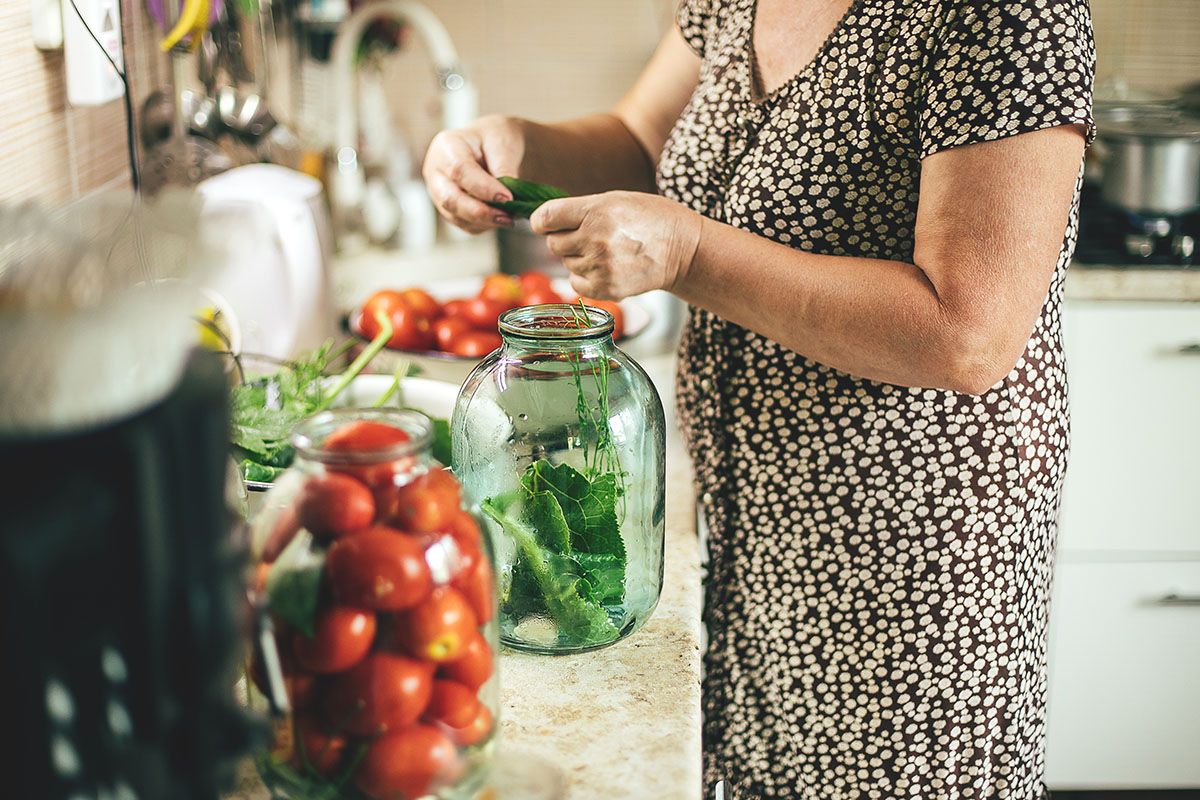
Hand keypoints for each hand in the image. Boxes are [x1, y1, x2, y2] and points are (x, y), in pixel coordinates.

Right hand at [422, 115, 525, 233]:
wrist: (493, 146)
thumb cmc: (496, 139)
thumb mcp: (504, 143)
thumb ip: (503, 168)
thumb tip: (506, 198)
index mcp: (446, 146)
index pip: (459, 170)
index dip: (483, 187)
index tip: (507, 198)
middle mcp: (435, 171)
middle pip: (450, 198)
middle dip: (480, 212)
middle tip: (508, 216)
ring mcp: (438, 192)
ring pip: (455, 216)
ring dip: (483, 222)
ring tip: (509, 219)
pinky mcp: (448, 208)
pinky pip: (463, 224)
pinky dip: (483, 225)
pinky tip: (500, 218)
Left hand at [530, 191, 702, 299]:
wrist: (682, 249)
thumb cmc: (648, 218)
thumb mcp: (614, 200)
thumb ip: (578, 209)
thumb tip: (541, 222)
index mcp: (596, 211)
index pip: (545, 218)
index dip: (542, 221)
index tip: (546, 223)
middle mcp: (595, 239)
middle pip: (553, 243)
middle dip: (565, 238)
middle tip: (590, 235)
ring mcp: (601, 267)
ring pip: (565, 264)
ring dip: (578, 258)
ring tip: (606, 251)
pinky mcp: (606, 289)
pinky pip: (575, 283)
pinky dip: (585, 277)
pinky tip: (606, 267)